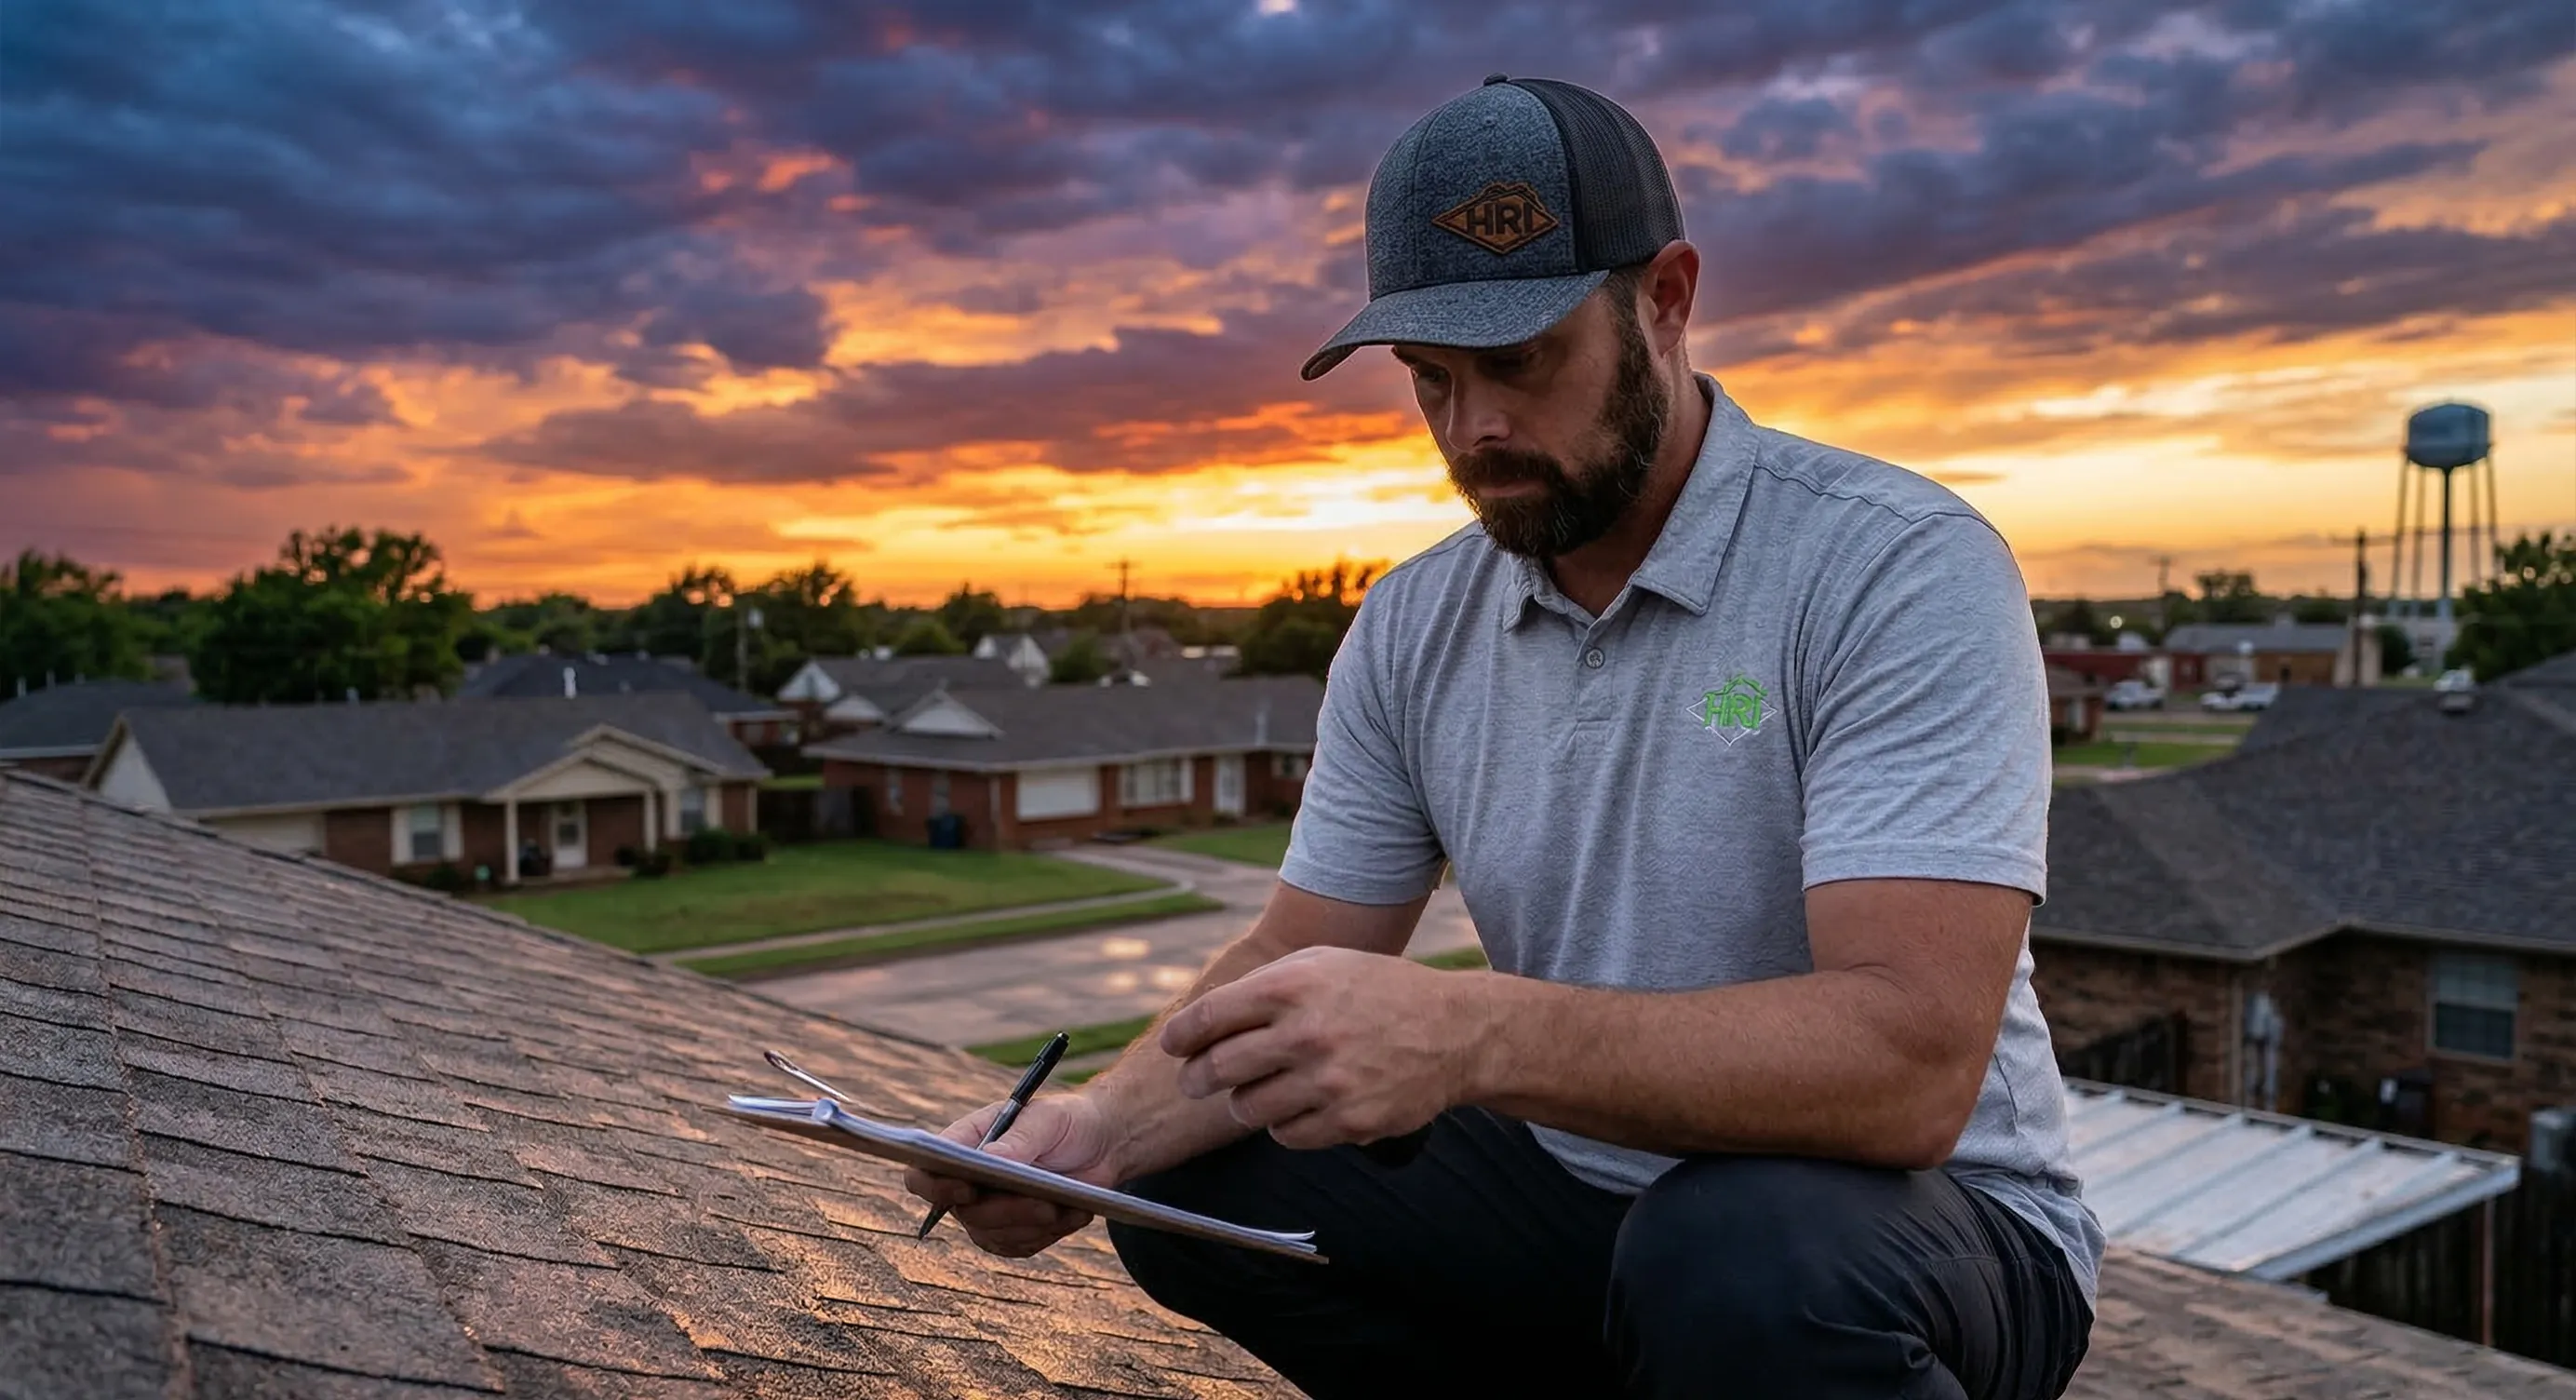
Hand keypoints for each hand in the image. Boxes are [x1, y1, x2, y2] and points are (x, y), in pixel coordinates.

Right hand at [901, 1093, 1119, 1257]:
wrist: (1099, 1143)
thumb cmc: (1065, 1121)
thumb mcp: (1047, 1120)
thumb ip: (1019, 1140)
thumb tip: (991, 1158)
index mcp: (964, 1144)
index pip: (924, 1174)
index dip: (935, 1187)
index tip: (968, 1188)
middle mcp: (968, 1181)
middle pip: (965, 1212)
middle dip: (1007, 1211)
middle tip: (1046, 1204)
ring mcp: (989, 1210)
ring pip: (993, 1235)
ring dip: (1032, 1225)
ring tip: (1068, 1208)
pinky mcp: (1014, 1231)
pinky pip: (1020, 1246)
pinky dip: (1048, 1234)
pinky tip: (1074, 1214)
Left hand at [1161, 946, 1479, 1150]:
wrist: (1455, 1031)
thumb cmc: (1378, 991)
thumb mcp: (1323, 964)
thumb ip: (1264, 984)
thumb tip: (1200, 1020)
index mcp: (1294, 986)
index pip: (1210, 1017)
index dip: (1181, 1036)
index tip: (1174, 1047)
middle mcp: (1308, 1033)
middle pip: (1218, 1070)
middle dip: (1196, 1079)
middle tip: (1195, 1082)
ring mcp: (1330, 1081)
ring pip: (1248, 1110)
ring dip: (1246, 1103)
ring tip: (1260, 1090)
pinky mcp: (1350, 1121)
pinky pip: (1287, 1136)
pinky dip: (1285, 1126)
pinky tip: (1301, 1107)